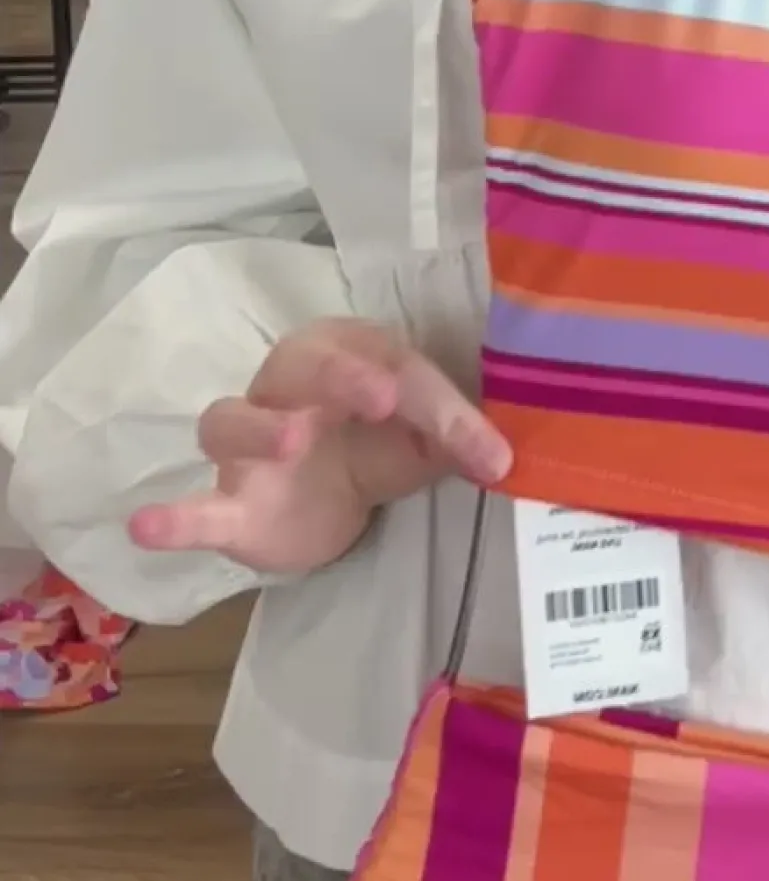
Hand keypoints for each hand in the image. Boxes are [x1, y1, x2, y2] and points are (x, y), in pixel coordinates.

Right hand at [128, 319, 511, 576]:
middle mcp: (288, 388)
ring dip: (260, 426)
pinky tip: (149, 525)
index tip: (474, 443)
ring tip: (292, 442)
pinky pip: (194, 506)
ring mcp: (251, 448)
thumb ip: (460, 441)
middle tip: (381, 395)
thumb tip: (507, 462)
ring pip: (231, 419)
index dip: (435, 403)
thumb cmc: (381, 442)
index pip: (392, 366)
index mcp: (348, 355)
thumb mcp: (427, 440)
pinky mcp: (230, 506)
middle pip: (300, 364)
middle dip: (340, 374)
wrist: (333, 498)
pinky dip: (174, 517)